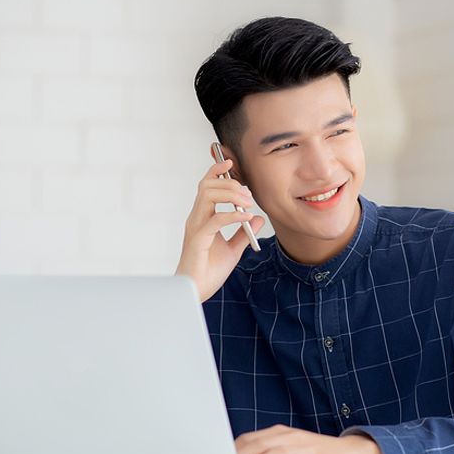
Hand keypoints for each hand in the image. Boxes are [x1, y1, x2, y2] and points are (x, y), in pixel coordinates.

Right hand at [175, 158, 265, 301]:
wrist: (197, 291)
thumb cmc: (209, 271)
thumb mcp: (233, 250)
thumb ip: (243, 233)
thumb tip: (258, 218)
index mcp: (202, 217)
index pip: (207, 186)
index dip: (217, 171)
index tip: (231, 162)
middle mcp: (196, 218)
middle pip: (207, 185)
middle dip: (229, 182)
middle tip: (248, 194)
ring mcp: (195, 228)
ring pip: (207, 195)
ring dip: (230, 194)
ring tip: (248, 203)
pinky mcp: (198, 240)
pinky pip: (215, 220)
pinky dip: (232, 215)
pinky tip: (245, 217)